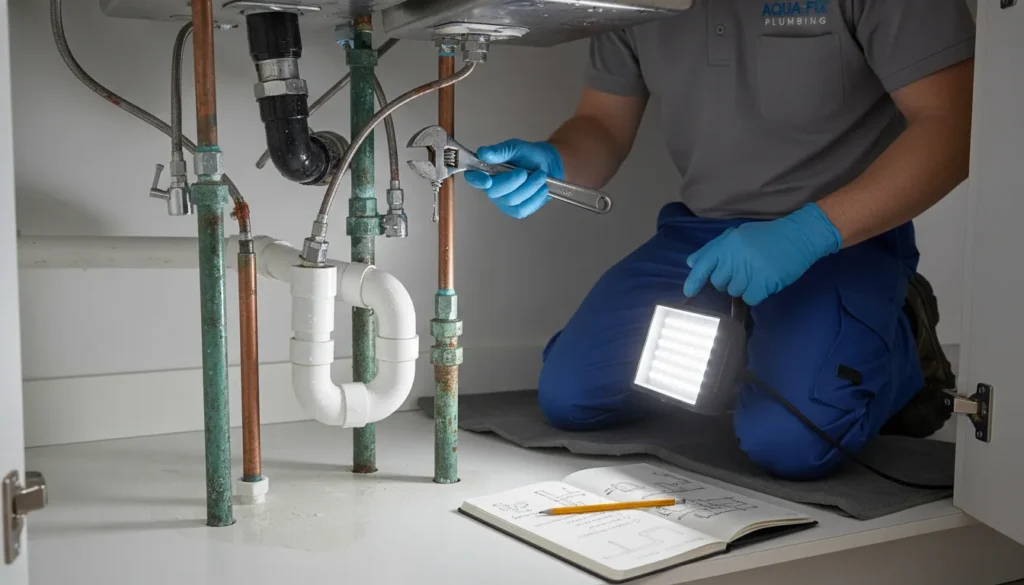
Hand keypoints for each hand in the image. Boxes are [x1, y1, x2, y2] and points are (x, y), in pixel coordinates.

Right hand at [464, 139, 563, 218]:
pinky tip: (542, 187)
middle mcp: (492, 188)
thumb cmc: (528, 155)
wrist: (547, 165)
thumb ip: (500, 151)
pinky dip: (535, 197)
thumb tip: (483, 152)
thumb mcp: (515, 148)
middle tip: (525, 171)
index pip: (474, 178)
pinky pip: (523, 209)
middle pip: (494, 192)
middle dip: (512, 181)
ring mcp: (504, 202)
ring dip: (529, 187)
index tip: (487, 180)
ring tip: (540, 175)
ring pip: (511, 200)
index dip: (477, 180)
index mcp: (486, 171)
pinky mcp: (517, 211)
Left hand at [683, 203, 842, 304]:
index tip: (688, 292)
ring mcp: (750, 270)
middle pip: (718, 282)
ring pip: (734, 292)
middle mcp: (736, 256)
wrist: (800, 236)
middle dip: (727, 281)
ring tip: (756, 274)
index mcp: (728, 243)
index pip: (704, 264)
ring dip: (743, 287)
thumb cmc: (767, 236)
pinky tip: (764, 283)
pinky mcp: (764, 282)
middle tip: (743, 272)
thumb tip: (691, 263)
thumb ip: (713, 249)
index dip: (694, 280)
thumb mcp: (738, 234)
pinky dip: (755, 295)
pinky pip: (749, 299)